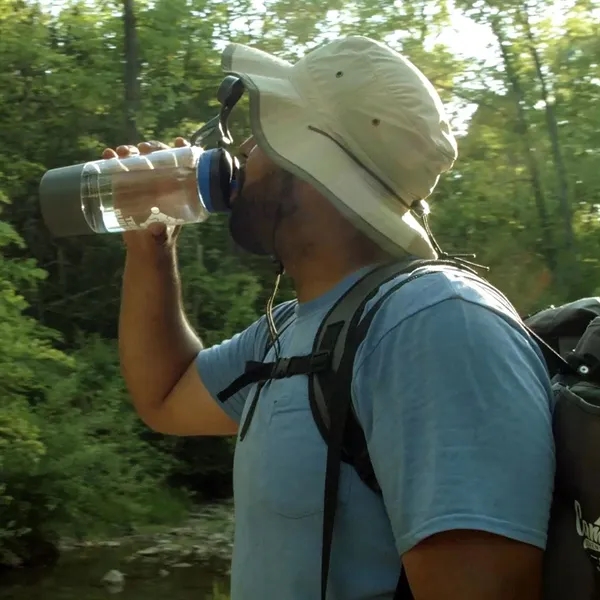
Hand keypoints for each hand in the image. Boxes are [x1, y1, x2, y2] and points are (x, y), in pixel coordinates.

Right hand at [101, 137, 189, 253]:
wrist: (145, 250)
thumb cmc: (159, 243)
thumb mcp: (161, 239)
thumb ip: (159, 234)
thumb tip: (156, 228)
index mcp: (178, 192)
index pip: (185, 166)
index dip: (184, 152)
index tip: (178, 142)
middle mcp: (163, 184)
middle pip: (160, 159)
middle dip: (152, 149)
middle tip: (143, 149)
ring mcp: (145, 185)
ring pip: (140, 162)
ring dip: (131, 152)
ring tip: (121, 151)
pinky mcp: (129, 189)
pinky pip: (122, 171)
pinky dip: (113, 161)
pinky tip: (107, 155)